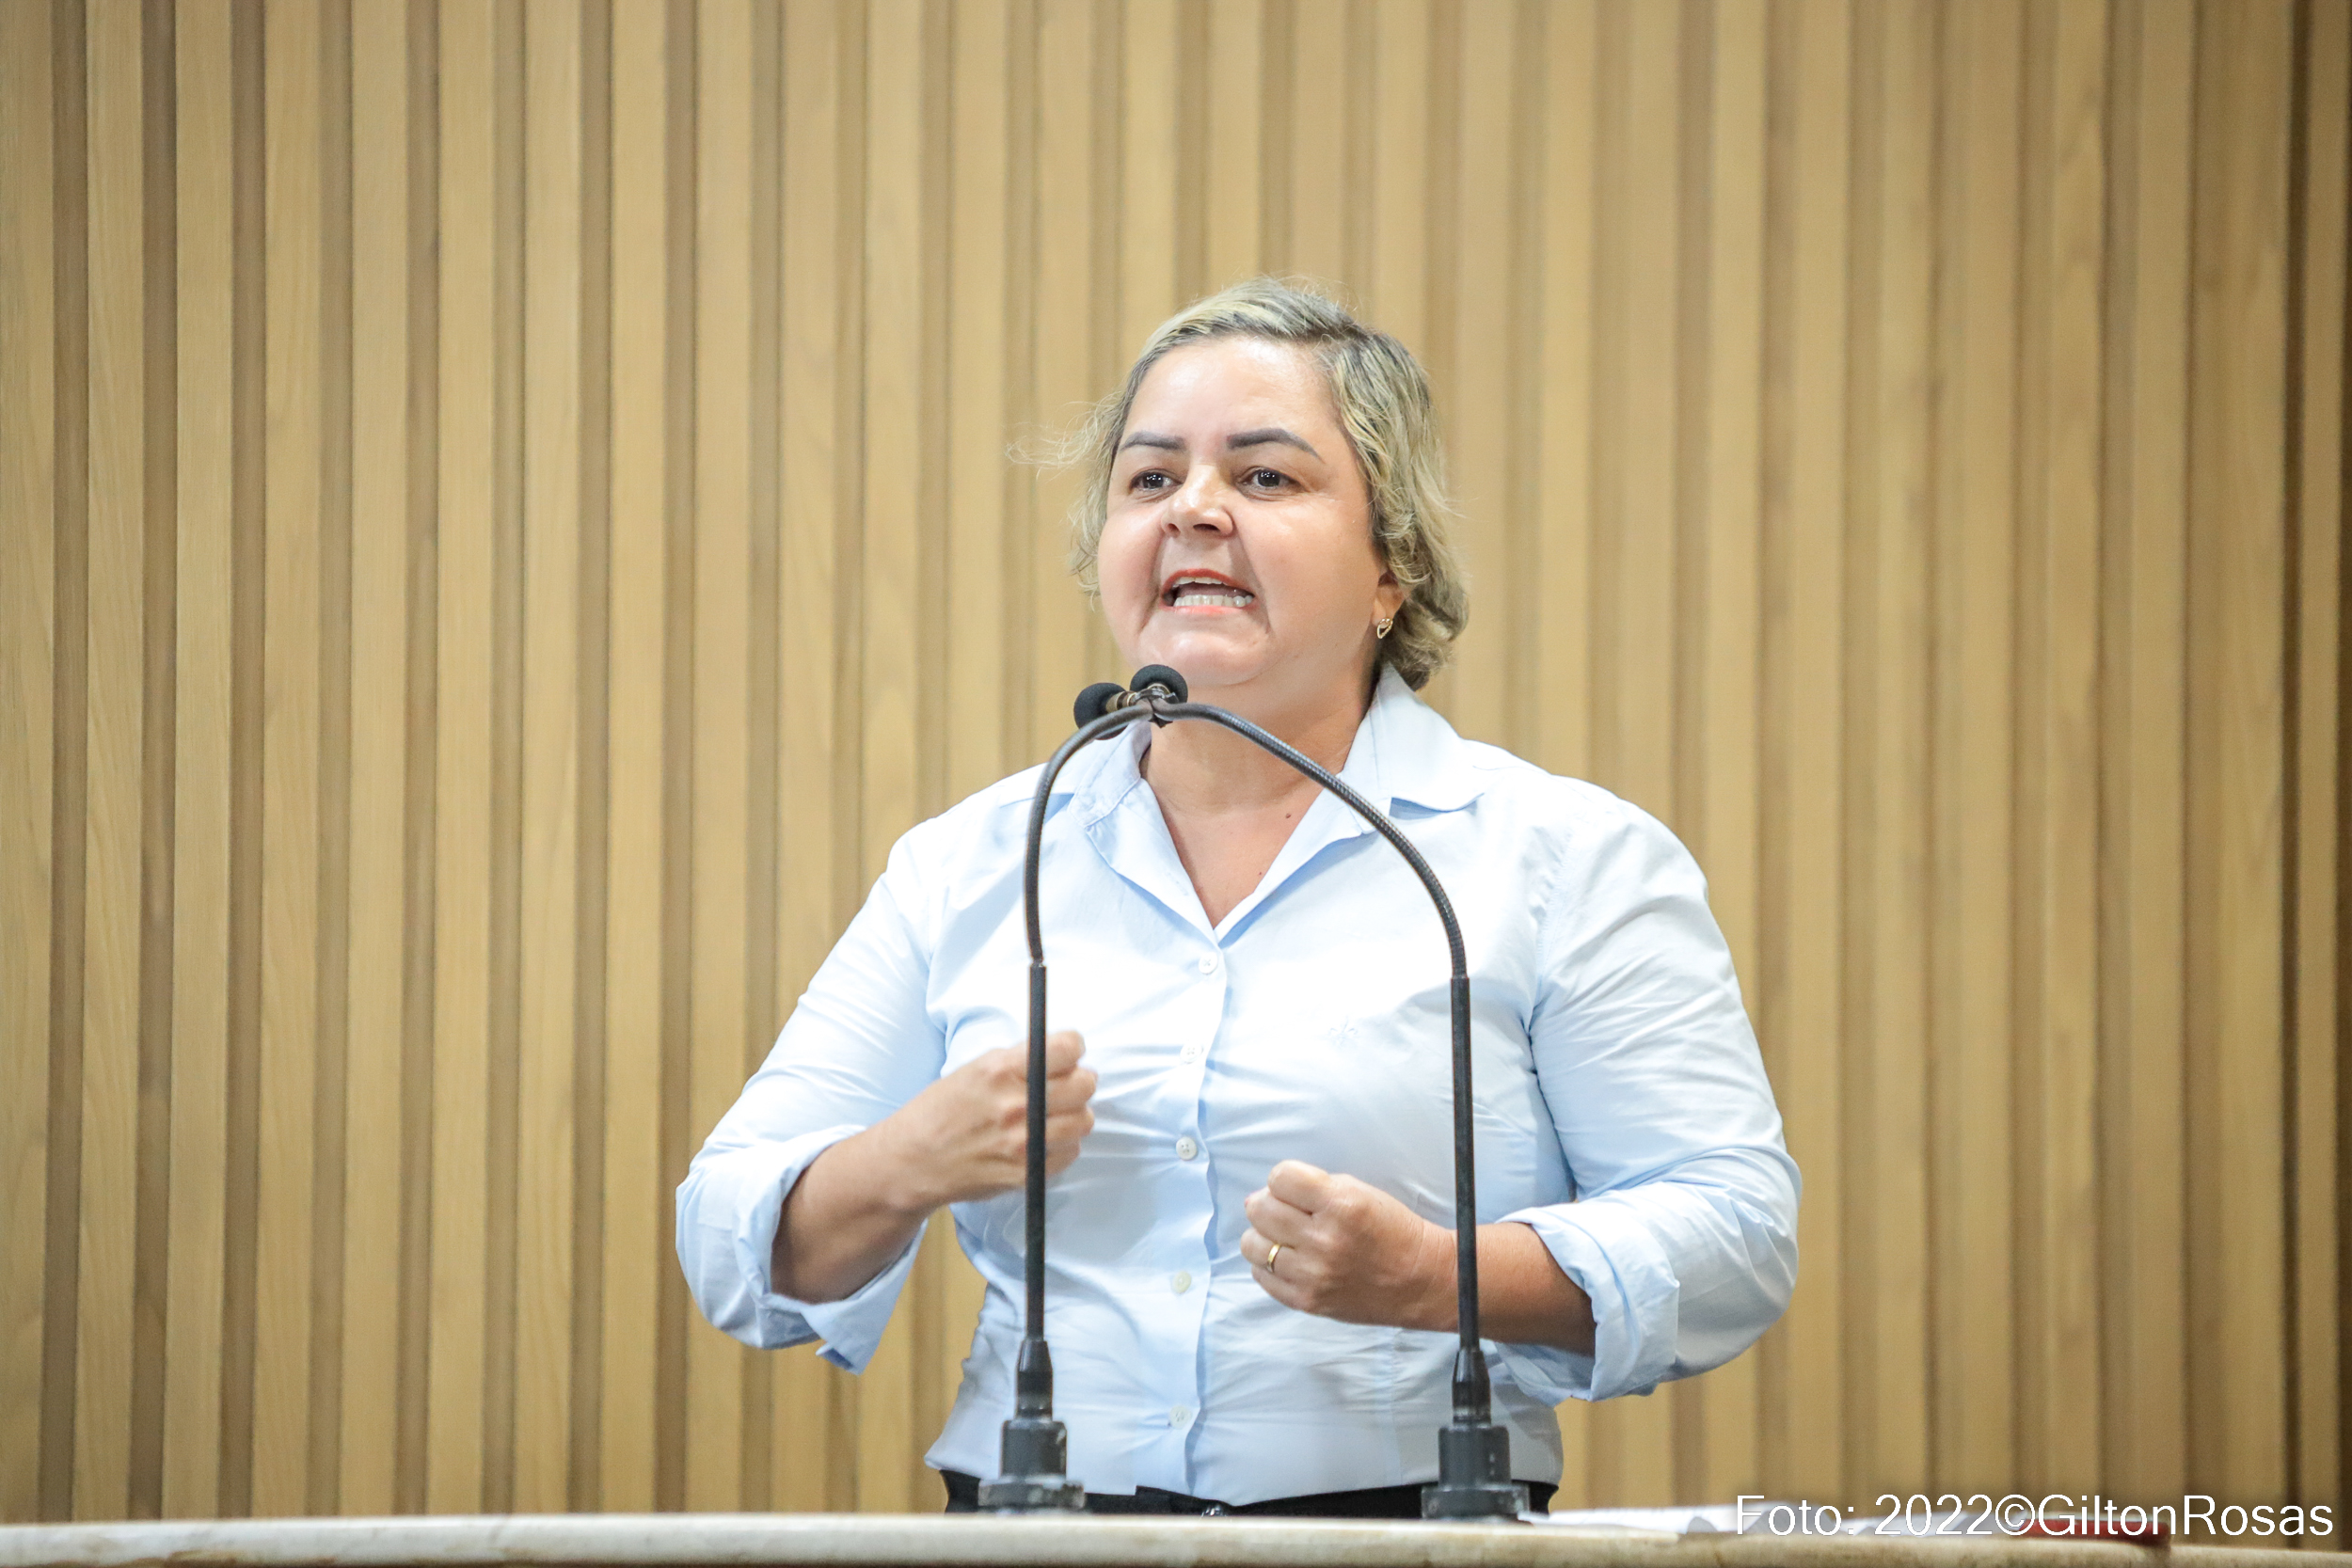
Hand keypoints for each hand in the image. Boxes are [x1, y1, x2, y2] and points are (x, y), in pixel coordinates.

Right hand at [869, 1031, 1096, 1211]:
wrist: (913, 1161)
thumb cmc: (942, 1111)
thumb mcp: (975, 1069)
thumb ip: (1020, 1060)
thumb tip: (1065, 1055)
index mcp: (1001, 1071)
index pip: (1068, 1048)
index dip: (1073, 1049)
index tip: (1068, 1054)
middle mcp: (1016, 1105)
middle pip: (1084, 1085)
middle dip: (1078, 1081)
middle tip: (1064, 1086)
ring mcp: (1023, 1143)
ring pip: (1083, 1121)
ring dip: (1073, 1115)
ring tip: (1052, 1115)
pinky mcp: (1027, 1173)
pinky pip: (1070, 1153)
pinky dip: (1061, 1145)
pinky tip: (1040, 1140)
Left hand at [1238, 1160, 1455, 1330]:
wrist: (1420, 1280)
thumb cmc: (1392, 1231)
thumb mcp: (1360, 1192)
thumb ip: (1312, 1188)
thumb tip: (1263, 1195)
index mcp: (1340, 1204)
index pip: (1280, 1177)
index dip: (1284, 1180)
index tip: (1296, 1189)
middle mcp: (1323, 1239)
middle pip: (1259, 1209)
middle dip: (1269, 1204)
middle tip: (1288, 1212)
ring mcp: (1312, 1274)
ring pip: (1252, 1245)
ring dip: (1264, 1236)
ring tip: (1286, 1238)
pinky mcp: (1306, 1301)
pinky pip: (1261, 1276)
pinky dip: (1269, 1265)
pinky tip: (1290, 1261)